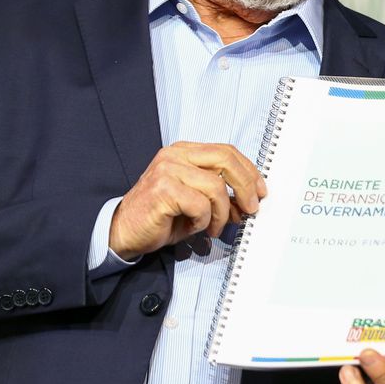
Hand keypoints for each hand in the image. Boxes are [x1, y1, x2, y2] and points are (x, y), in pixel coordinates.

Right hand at [109, 141, 265, 257]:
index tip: (260, 190)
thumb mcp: (196, 201)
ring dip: (222, 213)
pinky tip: (195, 227)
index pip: (227, 152)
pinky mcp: (163, 189)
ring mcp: (168, 170)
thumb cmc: (161, 217)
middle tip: (251, 208)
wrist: (123, 232)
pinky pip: (200, 204)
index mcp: (185, 151)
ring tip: (214, 227)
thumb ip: (221, 195)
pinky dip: (204, 220)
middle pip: (226, 160)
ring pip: (216, 186)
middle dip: (246, 186)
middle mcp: (176, 155)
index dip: (249, 171)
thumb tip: (249, 201)